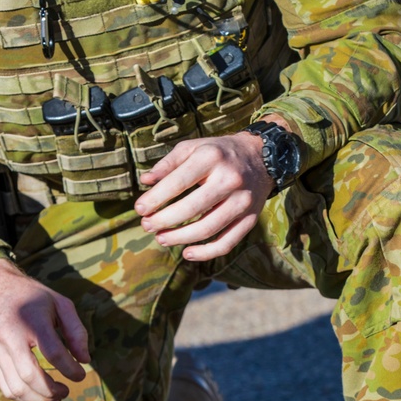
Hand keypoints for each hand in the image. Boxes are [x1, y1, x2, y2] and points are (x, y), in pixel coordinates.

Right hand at [0, 258, 89, 400]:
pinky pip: (5, 387)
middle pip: (30, 376)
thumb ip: (76, 331)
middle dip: (52, 391)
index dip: (70, 369)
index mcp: (31, 320)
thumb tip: (84, 359)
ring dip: (39, 399)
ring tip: (54, 396)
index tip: (80, 375)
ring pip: (16, 387)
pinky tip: (36, 393)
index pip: (53, 353)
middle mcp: (9, 336)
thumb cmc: (30, 297)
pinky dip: (24, 396)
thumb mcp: (60, 304)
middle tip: (66, 391)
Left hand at [133, 129, 273, 261]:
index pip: (178, 182)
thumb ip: (168, 163)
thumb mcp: (193, 147)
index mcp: (212, 158)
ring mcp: (243, 201)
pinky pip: (227, 242)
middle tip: (147, 226)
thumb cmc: (218, 152)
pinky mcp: (251, 218)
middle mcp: (230, 179)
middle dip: (163, 221)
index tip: (139, 209)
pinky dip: (206, 253)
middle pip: (191, 208)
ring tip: (161, 238)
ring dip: (180, 238)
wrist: (261, 156)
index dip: (155, 199)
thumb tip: (145, 181)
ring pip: (207, 229)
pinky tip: (187, 253)